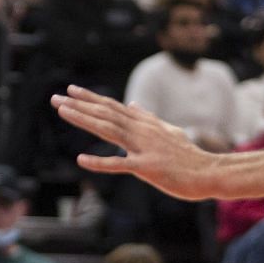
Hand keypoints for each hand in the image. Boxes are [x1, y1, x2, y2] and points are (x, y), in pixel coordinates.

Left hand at [51, 86, 223, 199]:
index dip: (91, 98)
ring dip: (84, 120)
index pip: (112, 107)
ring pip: (108, 129)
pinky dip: (99, 161)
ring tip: (62, 111)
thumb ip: (149, 118)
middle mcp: (141, 130)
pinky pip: (119, 164)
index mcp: (144, 124)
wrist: (208, 172)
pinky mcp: (147, 166)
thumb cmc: (187, 156)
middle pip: (105, 113)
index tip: (71, 90)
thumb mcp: (167, 131)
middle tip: (55, 98)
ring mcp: (144, 147)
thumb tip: (135, 104)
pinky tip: (81, 159)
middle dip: (79, 105)